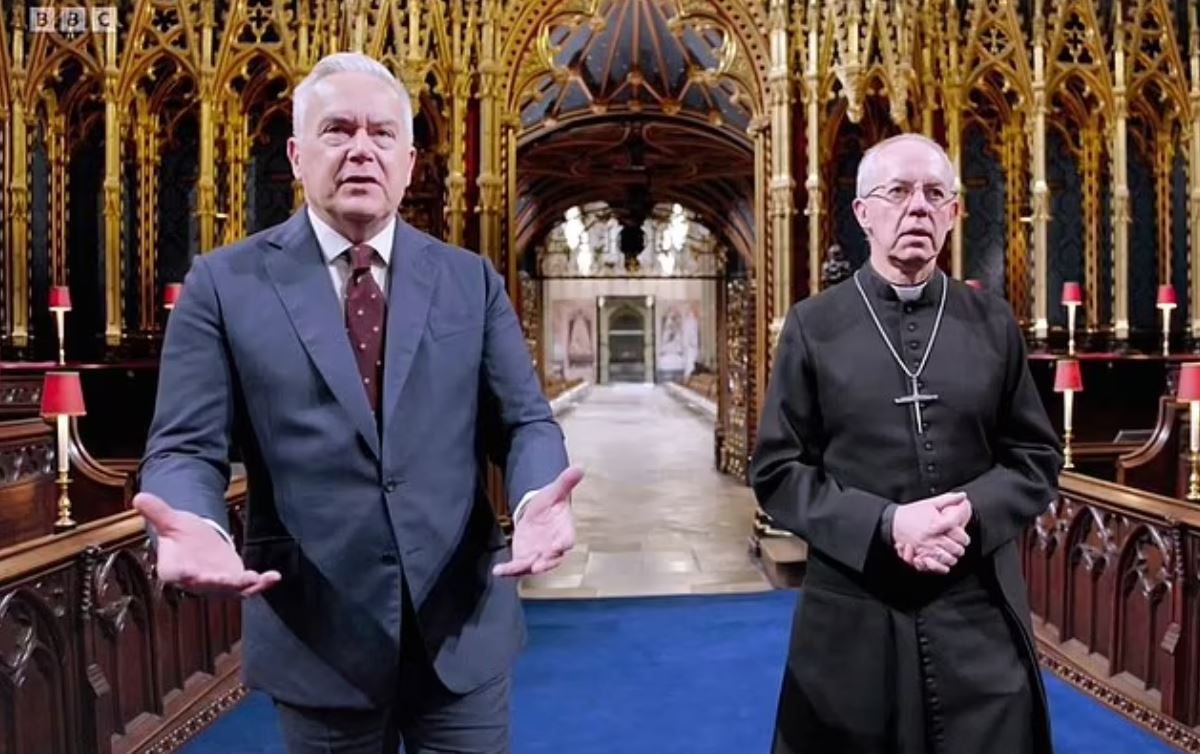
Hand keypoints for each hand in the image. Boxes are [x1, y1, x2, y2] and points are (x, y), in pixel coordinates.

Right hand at [133, 492, 279, 597]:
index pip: (176, 573)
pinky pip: (248, 587)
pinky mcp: (235, 581)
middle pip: (206, 585)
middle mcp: (196, 581)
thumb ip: (157, 511)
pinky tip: (275, 576)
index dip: (185, 575)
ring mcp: (217, 584)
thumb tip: (139, 496)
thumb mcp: (170, 520)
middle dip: (219, 583)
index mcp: (174, 568)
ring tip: (256, 578)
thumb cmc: (180, 534)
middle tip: (232, 580)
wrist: (197, 543)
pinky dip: (261, 583)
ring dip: (244, 586)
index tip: (190, 575)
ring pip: (230, 590)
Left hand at [492, 466, 582, 577]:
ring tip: (513, 569)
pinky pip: (517, 566)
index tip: (559, 546)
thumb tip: (580, 467)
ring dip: (525, 568)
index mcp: (564, 531)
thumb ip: (566, 482)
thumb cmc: (550, 504)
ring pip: (534, 565)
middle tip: (538, 566)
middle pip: (552, 559)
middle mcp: (553, 547)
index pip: (567, 539)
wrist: (538, 513)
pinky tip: (498, 570)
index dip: (563, 543)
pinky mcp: (524, 558)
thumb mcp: (555, 491)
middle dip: (545, 563)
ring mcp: (539, 554)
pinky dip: (508, 570)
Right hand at [891, 492, 972, 573]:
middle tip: (957, 545)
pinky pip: (937, 566)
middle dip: (959, 547)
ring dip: (952, 556)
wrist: (893, 522)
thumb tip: (963, 495)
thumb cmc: (912, 512)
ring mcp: (926, 548)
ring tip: (950, 552)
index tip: (962, 537)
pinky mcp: (920, 555)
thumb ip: (948, 499)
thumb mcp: (930, 503)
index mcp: (937, 524)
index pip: (960, 534)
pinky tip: (942, 559)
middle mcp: (932, 537)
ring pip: (948, 558)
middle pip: (956, 548)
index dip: (964, 537)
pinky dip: (942, 565)